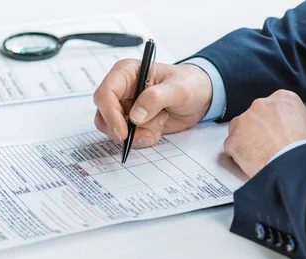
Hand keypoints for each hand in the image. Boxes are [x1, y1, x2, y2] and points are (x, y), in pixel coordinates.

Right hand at [93, 59, 213, 147]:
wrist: (201, 97)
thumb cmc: (190, 83)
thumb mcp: (178, 88)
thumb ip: (156, 99)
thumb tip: (136, 116)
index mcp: (126, 73)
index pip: (105, 94)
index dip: (110, 114)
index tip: (123, 133)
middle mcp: (121, 91)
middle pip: (104, 116)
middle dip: (124, 130)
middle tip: (146, 134)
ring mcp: (126, 108)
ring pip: (115, 130)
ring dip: (138, 135)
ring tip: (159, 124)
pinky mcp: (133, 123)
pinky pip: (129, 138)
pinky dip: (144, 138)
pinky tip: (159, 126)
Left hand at [225, 90, 305, 177]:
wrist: (297, 168)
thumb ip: (298, 122)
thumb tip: (298, 132)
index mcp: (283, 98)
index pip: (272, 107)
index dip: (273, 122)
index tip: (275, 132)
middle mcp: (261, 105)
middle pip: (253, 116)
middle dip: (257, 130)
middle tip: (267, 145)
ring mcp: (244, 121)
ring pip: (239, 130)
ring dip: (246, 141)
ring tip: (259, 156)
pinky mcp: (233, 140)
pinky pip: (232, 147)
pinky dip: (238, 155)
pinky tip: (251, 163)